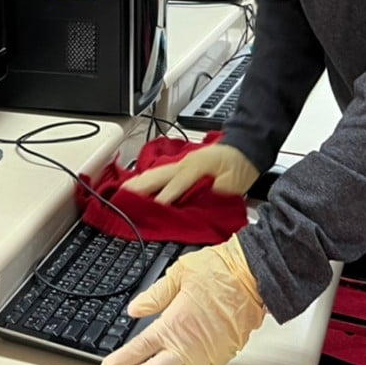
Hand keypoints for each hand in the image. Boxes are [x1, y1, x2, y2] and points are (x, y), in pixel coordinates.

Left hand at [97, 236, 265, 364]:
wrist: (254, 277)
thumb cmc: (220, 271)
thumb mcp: (178, 274)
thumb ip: (153, 296)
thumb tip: (134, 309)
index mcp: (174, 325)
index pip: (139, 350)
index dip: (120, 362)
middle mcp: (190, 346)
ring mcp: (208, 354)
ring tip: (153, 363)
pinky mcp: (224, 355)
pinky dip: (189, 364)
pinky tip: (184, 353)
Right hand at [123, 143, 258, 203]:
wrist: (246, 149)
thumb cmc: (241, 166)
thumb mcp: (233, 184)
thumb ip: (215, 195)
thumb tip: (197, 207)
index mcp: (195, 167)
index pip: (172, 187)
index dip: (161, 203)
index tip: (148, 215)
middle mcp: (183, 164)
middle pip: (153, 177)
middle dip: (136, 190)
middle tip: (119, 202)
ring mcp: (180, 164)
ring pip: (153, 174)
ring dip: (136, 185)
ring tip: (120, 197)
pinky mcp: (180, 167)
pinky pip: (158, 175)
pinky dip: (145, 182)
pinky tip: (136, 189)